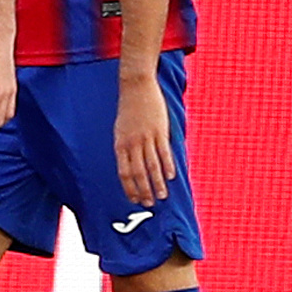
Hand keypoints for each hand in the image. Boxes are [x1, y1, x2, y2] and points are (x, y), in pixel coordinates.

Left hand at [115, 71, 174, 204]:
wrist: (136, 87)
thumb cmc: (128, 109)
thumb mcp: (121, 130)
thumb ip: (126, 147)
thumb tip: (131, 165)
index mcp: (120, 144)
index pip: (124, 172)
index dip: (129, 188)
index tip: (135, 200)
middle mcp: (132, 143)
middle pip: (138, 173)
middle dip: (143, 190)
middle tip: (149, 204)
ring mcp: (146, 137)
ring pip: (151, 165)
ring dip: (157, 183)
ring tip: (162, 196)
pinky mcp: (159, 131)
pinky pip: (163, 152)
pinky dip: (167, 166)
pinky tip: (170, 177)